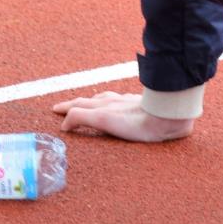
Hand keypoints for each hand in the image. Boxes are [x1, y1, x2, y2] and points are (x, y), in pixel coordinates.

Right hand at [51, 91, 194, 141]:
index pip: (79, 105)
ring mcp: (129, 104)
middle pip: (90, 100)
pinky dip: (115, 104)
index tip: (55, 111)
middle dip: (77, 104)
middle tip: (67, 107)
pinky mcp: (143, 108)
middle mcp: (113, 102)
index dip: (66, 109)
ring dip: (95, 102)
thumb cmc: (136, 122)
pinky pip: (124, 103)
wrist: (166, 117)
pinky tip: (122, 106)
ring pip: (107, 99)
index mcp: (102, 106)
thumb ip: (81, 118)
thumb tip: (64, 124)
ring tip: (91, 104)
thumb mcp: (103, 120)